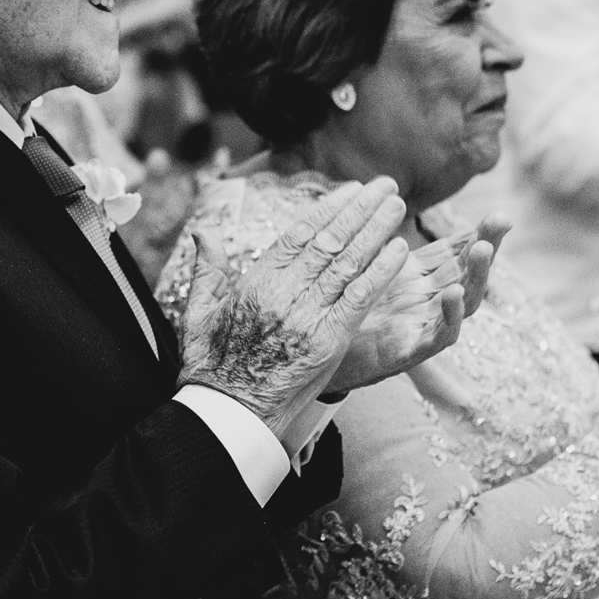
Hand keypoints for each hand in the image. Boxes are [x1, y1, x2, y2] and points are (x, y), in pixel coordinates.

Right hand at [174, 178, 410, 435]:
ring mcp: (308, 315)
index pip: (300, 234)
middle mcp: (284, 292)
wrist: (227, 413)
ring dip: (376, 230)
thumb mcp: (200, 310)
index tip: (351, 190)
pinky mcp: (328, 340)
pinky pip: (359, 297)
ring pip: (348, 262)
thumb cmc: (211, 364)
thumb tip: (204, 230)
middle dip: (360, 209)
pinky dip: (380, 271)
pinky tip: (398, 249)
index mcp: (257, 281)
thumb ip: (208, 267)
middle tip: (385, 185)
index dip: (329, 208)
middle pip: (330, 240)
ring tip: (397, 205)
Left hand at [328, 215, 507, 392]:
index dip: (479, 234)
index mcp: (419, 277)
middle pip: (467, 272)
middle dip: (486, 247)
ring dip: (475, 276)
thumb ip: (381, 237)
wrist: (316, 351)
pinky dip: (450, 317)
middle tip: (501, 222)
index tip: (500, 215)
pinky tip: (455, 294)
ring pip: (463, 303)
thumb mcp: (366, 263)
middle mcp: (427, 300)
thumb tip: (387, 195)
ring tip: (482, 250)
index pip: (457, 252)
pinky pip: (437, 337)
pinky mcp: (407, 352)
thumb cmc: (344, 304)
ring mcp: (421, 327)